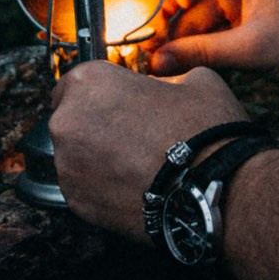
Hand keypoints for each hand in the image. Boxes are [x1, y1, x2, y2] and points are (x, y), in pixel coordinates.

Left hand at [47, 61, 250, 241]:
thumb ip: (164, 77)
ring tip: (136, 165)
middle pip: (72, 120)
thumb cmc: (204, 132)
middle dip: (96, 126)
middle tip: (133, 137)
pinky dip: (101, 187)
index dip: (101, 94)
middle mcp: (66, 121)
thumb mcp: (197, 80)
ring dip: (97, 158)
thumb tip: (157, 87)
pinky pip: (83, 187)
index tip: (120, 104)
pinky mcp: (75, 201)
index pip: (76, 82)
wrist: (212, 192)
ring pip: (75, 156)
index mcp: (89, 82)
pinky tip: (133, 186)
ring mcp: (67, 165)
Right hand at [148, 0, 278, 87]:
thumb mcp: (252, 50)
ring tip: (166, 62)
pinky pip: (213, 23)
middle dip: (171, 9)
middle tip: (158, 41)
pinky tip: (185, 63)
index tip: (178, 5)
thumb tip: (154, 62)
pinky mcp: (251, 17)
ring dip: (182, 32)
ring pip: (197, 6)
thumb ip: (199, 53)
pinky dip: (199, 41)